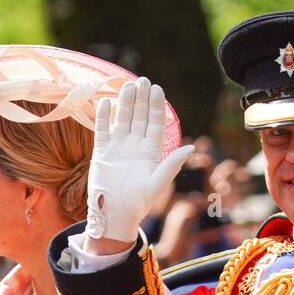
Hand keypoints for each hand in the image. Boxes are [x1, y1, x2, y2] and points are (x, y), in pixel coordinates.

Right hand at [83, 77, 193, 246]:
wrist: (114, 214)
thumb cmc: (138, 203)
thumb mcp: (157, 184)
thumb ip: (171, 164)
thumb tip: (192, 148)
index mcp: (150, 152)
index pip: (155, 124)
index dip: (156, 107)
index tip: (157, 89)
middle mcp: (135, 146)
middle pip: (139, 117)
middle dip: (141, 99)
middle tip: (143, 80)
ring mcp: (117, 147)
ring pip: (122, 119)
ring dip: (125, 103)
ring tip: (127, 86)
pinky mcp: (101, 151)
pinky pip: (102, 129)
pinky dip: (103, 116)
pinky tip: (104, 102)